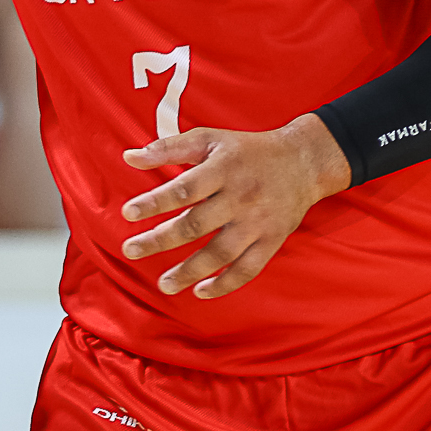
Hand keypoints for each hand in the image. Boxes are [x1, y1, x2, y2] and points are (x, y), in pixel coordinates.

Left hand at [119, 116, 348, 297]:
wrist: (303, 162)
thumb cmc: (247, 150)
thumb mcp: (210, 138)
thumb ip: (169, 148)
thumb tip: (130, 157)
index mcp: (223, 168)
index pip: (184, 189)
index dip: (155, 202)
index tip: (128, 213)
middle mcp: (241, 197)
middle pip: (196, 224)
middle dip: (160, 240)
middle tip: (131, 250)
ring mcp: (258, 222)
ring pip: (220, 253)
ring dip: (189, 271)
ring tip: (163, 284)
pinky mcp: (272, 241)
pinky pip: (248, 269)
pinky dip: (225, 284)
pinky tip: (201, 291)